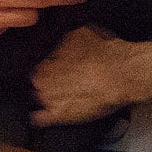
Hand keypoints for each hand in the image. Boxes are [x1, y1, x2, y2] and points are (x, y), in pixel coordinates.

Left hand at [29, 26, 143, 125]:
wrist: (121, 75)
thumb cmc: (104, 51)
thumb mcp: (79, 31)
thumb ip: (61, 35)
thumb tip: (54, 33)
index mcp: (41, 56)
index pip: (30, 61)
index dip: (39, 64)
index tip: (47, 65)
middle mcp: (38, 78)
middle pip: (30, 80)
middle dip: (39, 80)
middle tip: (53, 79)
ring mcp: (45, 99)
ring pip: (31, 98)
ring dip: (37, 97)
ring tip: (52, 96)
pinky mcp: (56, 116)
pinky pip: (36, 119)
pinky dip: (37, 117)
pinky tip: (42, 114)